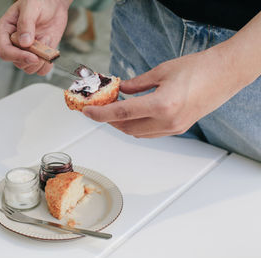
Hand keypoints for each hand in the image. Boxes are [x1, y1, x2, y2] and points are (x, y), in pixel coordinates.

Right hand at [0, 0, 70, 75]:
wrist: (54, 5)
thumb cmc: (39, 1)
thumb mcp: (30, 7)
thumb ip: (26, 23)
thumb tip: (24, 42)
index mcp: (5, 31)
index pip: (5, 52)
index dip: (18, 56)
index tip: (32, 56)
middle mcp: (13, 44)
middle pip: (17, 62)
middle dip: (32, 57)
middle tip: (43, 42)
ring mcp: (26, 51)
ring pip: (29, 68)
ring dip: (41, 59)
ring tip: (46, 41)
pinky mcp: (38, 56)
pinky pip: (41, 70)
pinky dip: (48, 64)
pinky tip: (50, 50)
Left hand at [82, 48, 246, 137]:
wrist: (225, 74)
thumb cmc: (199, 68)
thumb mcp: (161, 71)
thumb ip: (136, 83)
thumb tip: (120, 89)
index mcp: (162, 105)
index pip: (122, 113)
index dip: (100, 114)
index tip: (88, 112)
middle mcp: (168, 121)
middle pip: (127, 127)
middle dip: (109, 119)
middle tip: (99, 108)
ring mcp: (174, 128)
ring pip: (137, 133)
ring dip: (122, 124)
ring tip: (114, 110)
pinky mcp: (178, 129)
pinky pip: (150, 133)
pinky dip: (136, 125)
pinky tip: (132, 114)